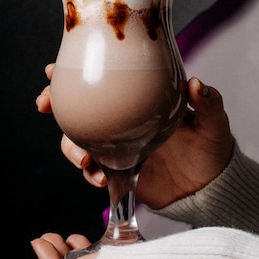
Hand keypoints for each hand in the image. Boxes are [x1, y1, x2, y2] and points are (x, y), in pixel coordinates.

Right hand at [37, 65, 233, 208]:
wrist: (211, 188)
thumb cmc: (212, 147)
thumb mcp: (213, 122)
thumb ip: (208, 102)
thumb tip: (197, 84)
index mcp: (139, 100)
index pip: (103, 81)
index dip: (75, 74)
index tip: (52, 70)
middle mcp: (122, 120)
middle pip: (78, 109)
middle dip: (56, 106)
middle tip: (45, 106)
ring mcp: (117, 146)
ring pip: (78, 141)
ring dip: (71, 146)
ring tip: (84, 158)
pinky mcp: (119, 172)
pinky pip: (93, 172)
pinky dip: (90, 174)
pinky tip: (101, 178)